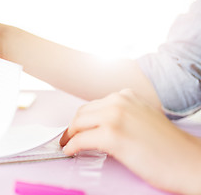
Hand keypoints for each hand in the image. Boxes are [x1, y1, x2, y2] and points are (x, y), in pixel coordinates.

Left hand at [60, 89, 200, 193]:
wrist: (189, 161)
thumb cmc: (169, 146)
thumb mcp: (142, 117)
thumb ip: (122, 115)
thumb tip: (98, 125)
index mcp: (126, 95)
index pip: (93, 105)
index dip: (82, 118)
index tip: (76, 127)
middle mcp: (119, 101)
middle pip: (82, 112)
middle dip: (72, 126)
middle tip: (68, 137)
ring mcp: (115, 116)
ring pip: (78, 124)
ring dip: (70, 135)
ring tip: (68, 144)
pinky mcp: (112, 135)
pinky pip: (80, 140)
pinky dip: (71, 146)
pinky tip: (70, 151)